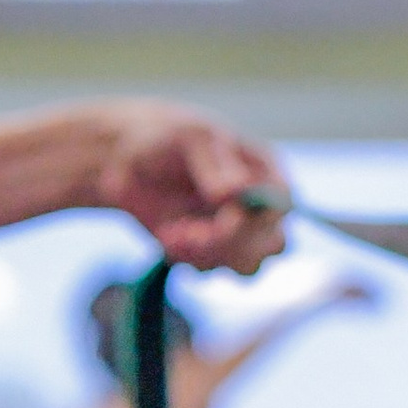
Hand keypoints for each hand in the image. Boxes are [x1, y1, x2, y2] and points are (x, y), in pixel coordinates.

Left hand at [86, 107, 288, 273]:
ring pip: (246, 266)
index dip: (255, 221)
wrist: (126, 160)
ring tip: (174, 233)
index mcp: (265, 172)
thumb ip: (215, 165)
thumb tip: (235, 193)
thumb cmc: (167, 137)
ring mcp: (236, 232)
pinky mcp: (209, 250)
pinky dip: (186, 257)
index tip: (222, 220)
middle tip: (190, 233)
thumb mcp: (191, 138)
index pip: (280, 207)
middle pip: (272, 245)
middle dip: (229, 244)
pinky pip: (210, 269)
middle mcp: (258, 205)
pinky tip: (167, 234)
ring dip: (208, 256)